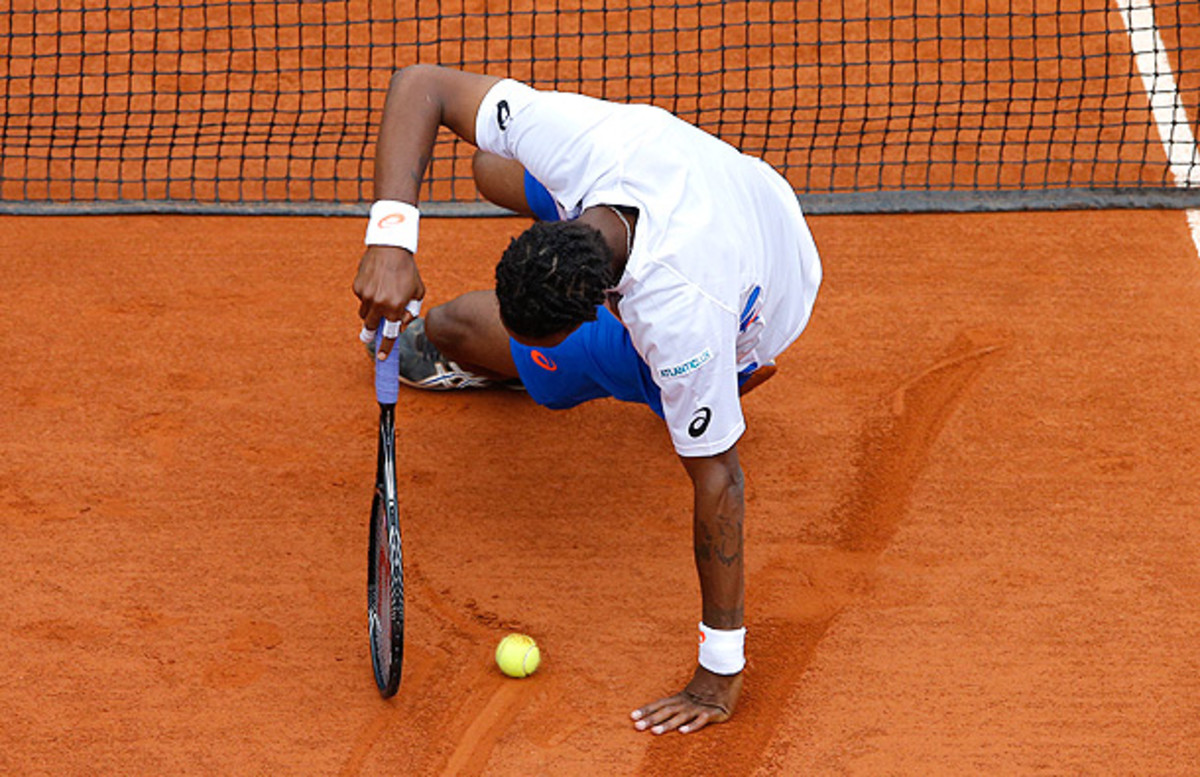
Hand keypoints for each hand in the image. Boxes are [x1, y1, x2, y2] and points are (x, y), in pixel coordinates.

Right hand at [353, 244, 424, 358]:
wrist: (390, 248)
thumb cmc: (407, 270)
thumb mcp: (418, 292)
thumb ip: (412, 311)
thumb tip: (402, 325)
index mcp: (395, 307)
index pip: (390, 334)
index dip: (386, 348)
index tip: (381, 357)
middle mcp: (378, 304)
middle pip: (371, 327)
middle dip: (372, 332)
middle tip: (370, 338)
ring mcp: (366, 296)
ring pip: (364, 314)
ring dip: (371, 313)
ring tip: (380, 299)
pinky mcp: (357, 287)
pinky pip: (361, 299)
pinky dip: (367, 297)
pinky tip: (376, 284)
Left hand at [631, 665, 742, 734]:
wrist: (728, 675)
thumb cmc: (709, 687)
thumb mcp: (691, 695)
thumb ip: (679, 701)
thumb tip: (664, 705)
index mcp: (680, 699)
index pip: (660, 704)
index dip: (646, 710)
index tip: (632, 716)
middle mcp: (686, 703)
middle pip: (665, 712)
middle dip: (651, 719)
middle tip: (637, 726)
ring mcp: (698, 708)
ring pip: (680, 717)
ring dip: (667, 724)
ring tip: (654, 731)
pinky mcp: (712, 713)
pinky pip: (701, 721)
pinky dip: (692, 726)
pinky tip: (683, 732)